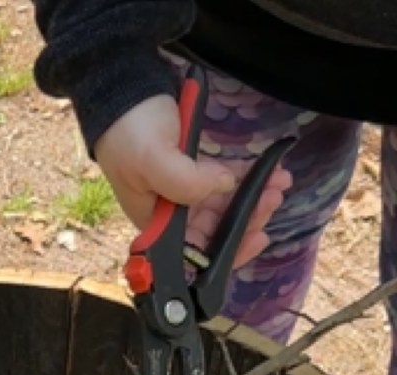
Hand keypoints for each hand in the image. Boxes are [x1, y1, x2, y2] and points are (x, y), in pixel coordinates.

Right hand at [94, 94, 291, 267]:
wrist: (124, 92)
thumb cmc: (129, 130)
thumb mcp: (152, 159)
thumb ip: (186, 182)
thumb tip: (224, 186)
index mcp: (154, 224)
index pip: (192, 253)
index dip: (225, 252)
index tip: (255, 238)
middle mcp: (169, 216)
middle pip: (213, 232)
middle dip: (247, 220)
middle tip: (273, 198)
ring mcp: (182, 195)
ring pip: (223, 210)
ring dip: (253, 199)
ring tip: (278, 183)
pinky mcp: (194, 173)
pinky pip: (224, 186)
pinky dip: (247, 180)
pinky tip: (268, 171)